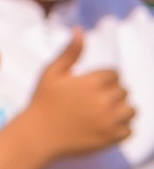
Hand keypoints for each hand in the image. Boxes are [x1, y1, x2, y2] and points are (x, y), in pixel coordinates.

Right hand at [23, 33, 135, 165]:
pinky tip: (104, 126)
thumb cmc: (43, 102)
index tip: (89, 88)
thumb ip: (70, 52)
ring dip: (120, 110)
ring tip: (102, 113)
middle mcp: (103, 101)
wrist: (37, 136)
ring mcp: (108, 121)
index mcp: (91, 82)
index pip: (115, 75)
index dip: (103, 79)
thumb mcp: (51, 73)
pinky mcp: (110, 138)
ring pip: (130, 110)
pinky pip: (129, 130)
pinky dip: (121, 128)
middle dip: (111, 94)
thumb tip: (79, 30)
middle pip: (123, 91)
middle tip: (92, 102)